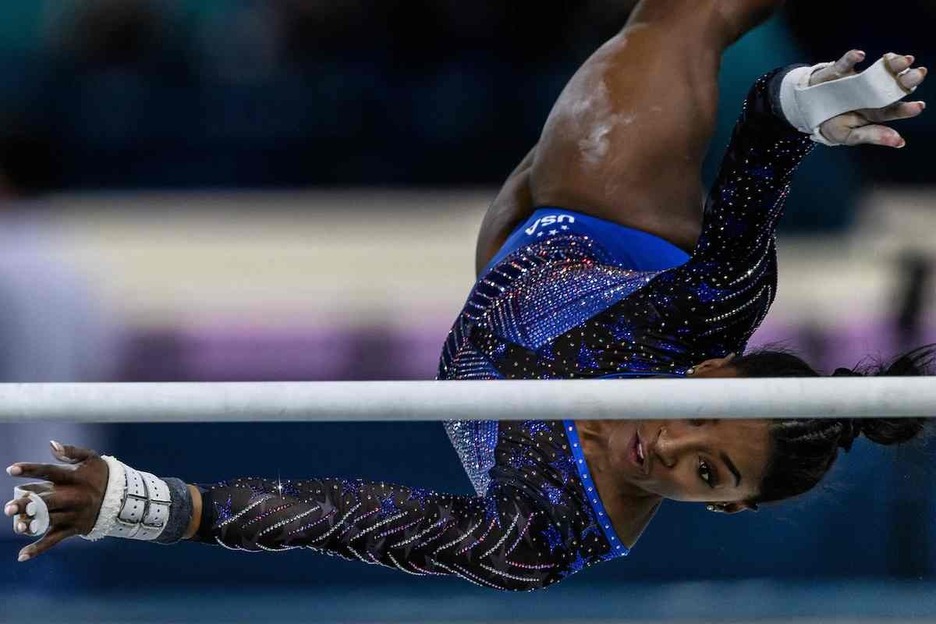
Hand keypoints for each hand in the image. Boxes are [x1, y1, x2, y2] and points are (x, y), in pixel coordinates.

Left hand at [4, 442, 107, 561]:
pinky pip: (54, 540)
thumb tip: (51, 444)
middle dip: (28, 505)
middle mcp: (73, 497)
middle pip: (48, 501)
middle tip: (9, 508)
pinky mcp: (72, 528)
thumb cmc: (99, 474)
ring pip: (49, 521)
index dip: (31, 470)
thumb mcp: (91, 458)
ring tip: (18, 526)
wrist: (122, 498)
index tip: (11, 469)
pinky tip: (21, 555)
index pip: (50, 472)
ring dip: (32, 525)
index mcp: (74, 478)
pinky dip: (38, 548)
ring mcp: (72, 514)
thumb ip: (71, 451)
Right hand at [809, 51, 926, 147]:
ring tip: (905, 60)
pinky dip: (851, 58)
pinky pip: (845, 63)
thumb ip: (871, 135)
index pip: (894, 108)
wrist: (805, 110)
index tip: (919, 106)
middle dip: (907, 79)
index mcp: (874, 110)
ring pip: (879, 70)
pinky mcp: (838, 71)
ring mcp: (856, 79)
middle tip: (919, 74)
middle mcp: (870, 92)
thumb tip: (900, 142)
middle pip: (893, 85)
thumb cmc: (830, 124)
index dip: (906, 108)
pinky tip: (860, 56)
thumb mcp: (847, 135)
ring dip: (893, 63)